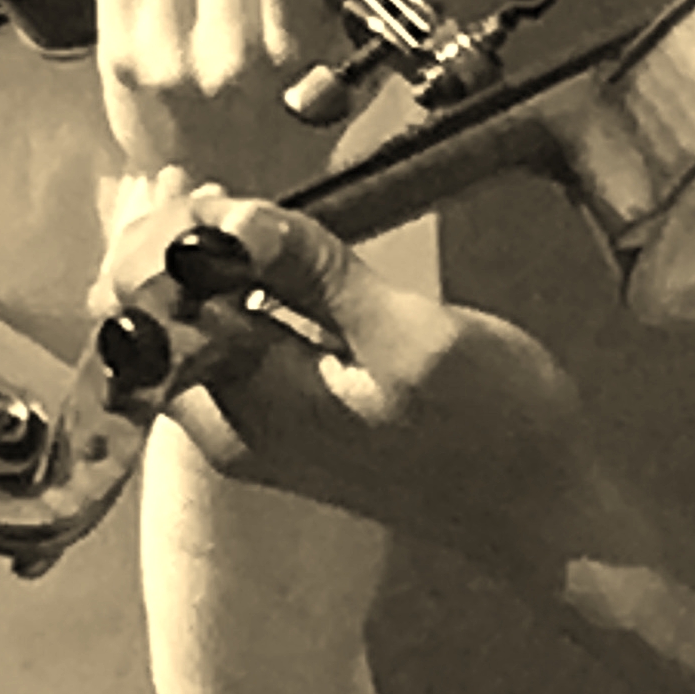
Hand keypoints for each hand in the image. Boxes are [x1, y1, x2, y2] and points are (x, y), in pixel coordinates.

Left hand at [111, 186, 617, 586]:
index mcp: (250, 408)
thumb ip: (313, 274)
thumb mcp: (408, 334)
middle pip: (153, 322)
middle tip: (211, 186)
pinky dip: (236, 291)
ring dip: (200, 264)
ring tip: (233, 209)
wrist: (542, 508)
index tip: (207, 190)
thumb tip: (231, 220)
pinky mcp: (293, 414)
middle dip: (168, 248)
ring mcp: (261, 423)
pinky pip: (233, 342)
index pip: (151, 313)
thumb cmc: (492, 431)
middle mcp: (236, 423)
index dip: (161, 242)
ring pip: (190, 328)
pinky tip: (266, 255)